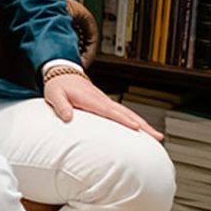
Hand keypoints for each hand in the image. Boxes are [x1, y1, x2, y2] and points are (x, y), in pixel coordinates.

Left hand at [44, 74, 163, 141]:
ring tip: (157, 136)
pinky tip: (143, 131)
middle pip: (126, 113)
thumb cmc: (58, 86)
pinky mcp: (106, 105)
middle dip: (142, 125)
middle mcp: (101, 99)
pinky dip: (135, 122)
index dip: (123, 119)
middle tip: (157, 136)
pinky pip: (123, 114)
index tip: (135, 127)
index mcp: (90, 99)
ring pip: (128, 113)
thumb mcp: (54, 95)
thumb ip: (60, 106)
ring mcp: (106, 102)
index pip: (109, 110)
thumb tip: (67, 118)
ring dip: (143, 125)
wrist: (62, 73)